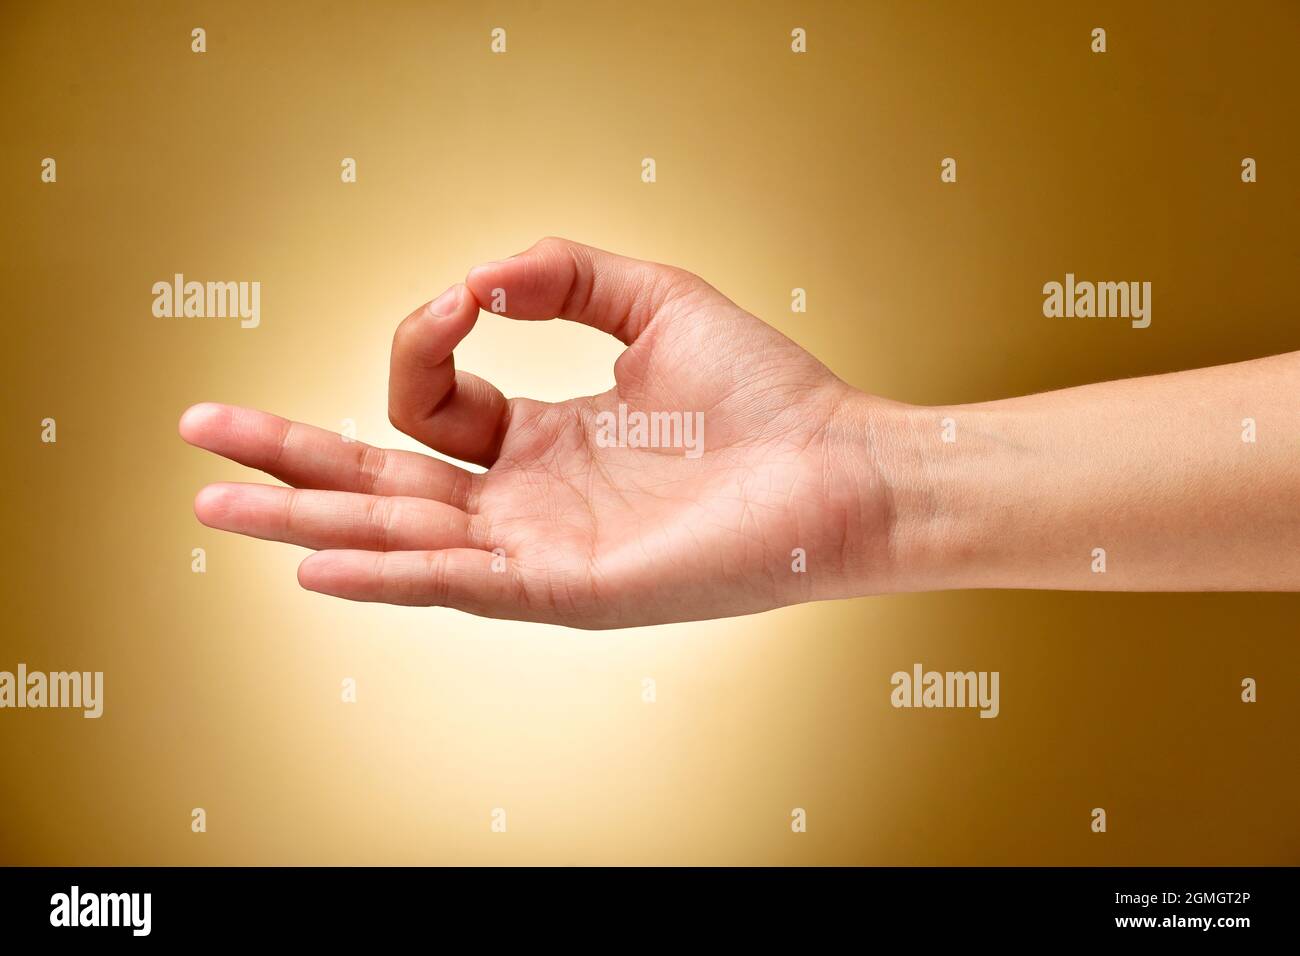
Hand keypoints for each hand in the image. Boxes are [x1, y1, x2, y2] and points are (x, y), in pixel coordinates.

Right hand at [180, 238, 891, 626]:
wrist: (841, 466)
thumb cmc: (764, 393)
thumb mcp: (650, 300)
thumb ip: (560, 271)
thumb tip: (474, 278)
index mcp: (540, 442)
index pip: (431, 403)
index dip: (424, 335)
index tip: (468, 295)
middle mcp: (526, 503)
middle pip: (380, 481)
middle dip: (287, 458)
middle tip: (196, 432)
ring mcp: (540, 551)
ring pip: (399, 536)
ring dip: (304, 521)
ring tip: (213, 505)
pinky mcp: (570, 589)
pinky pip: (461, 582)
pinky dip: (387, 574)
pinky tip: (316, 567)